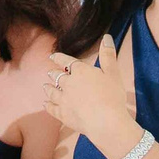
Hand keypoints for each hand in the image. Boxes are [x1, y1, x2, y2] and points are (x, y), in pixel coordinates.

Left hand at [42, 36, 136, 153]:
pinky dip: (48, 105)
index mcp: (80, 72)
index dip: (58, 58)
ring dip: (48, 88)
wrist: (105, 121)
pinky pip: (51, 108)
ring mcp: (63, 100)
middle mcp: (68, 84)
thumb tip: (106, 37)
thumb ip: (108, 55)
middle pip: (57, 77)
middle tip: (50, 73)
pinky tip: (46, 104)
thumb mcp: (113, 73)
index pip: (66, 62)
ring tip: (45, 86)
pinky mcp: (62, 114)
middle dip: (53, 74)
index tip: (52, 56)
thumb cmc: (112, 96)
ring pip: (52, 92)